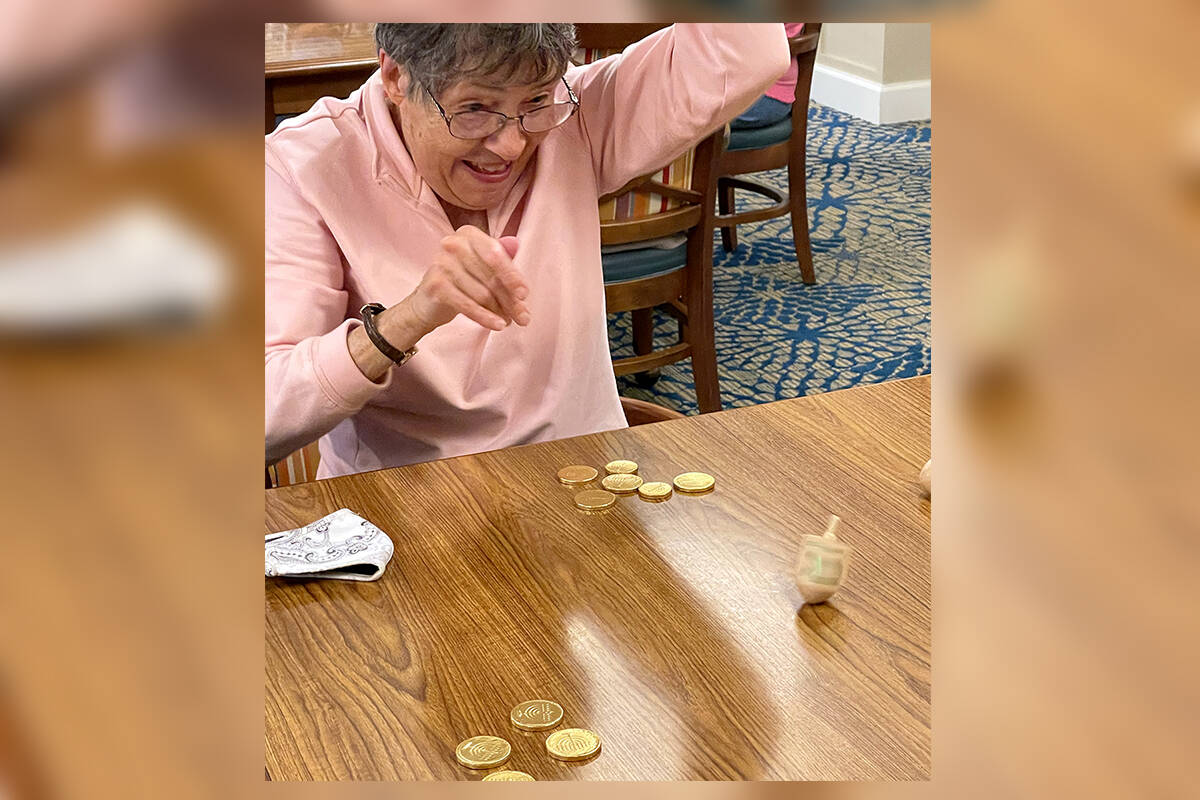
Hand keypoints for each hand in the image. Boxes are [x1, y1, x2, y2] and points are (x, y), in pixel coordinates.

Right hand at [404, 227, 529, 333]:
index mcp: (468, 234)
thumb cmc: (461, 281)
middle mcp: (453, 244)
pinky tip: (497, 325)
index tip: (524, 294)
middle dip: (510, 300)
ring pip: (483, 294)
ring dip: (500, 311)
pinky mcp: (435, 285)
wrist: (429, 301)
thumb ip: (501, 258)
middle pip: (491, 277)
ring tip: (508, 321)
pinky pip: (468, 305)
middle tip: (523, 317)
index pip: (496, 254)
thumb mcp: (483, 266)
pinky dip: (485, 317)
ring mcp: (442, 263)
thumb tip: (517, 244)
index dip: (512, 276)